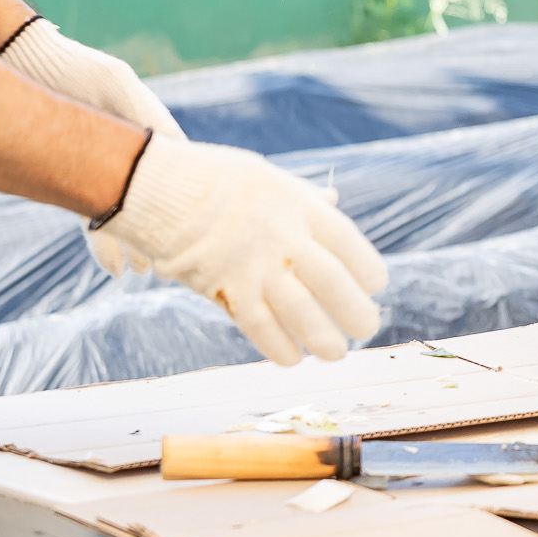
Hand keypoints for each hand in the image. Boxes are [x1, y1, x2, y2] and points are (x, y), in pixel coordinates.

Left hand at [0, 17, 187, 273]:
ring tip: (137, 270)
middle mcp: (129, 153)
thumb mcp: (117, 83)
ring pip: (120, 213)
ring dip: (128, 243)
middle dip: (154, 233)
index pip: (175, 172)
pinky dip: (101, 238)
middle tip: (160, 265)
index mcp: (147, 133)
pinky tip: (108, 262)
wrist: (35, 65)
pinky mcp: (74, 170)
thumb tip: (171, 145)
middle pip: (147, 201)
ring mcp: (103, 164)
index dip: (185, 200)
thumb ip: (144, 113)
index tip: (196, 226)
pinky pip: (91, 211)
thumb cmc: (80, 70)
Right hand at [97, 136, 388, 364]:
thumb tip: (333, 200)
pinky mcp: (224, 285)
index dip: (367, 268)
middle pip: (331, 282)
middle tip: (367, 328)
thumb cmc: (218, 180)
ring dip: (322, 337)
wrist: (160, 186)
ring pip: (300, 310)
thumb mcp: (269, 178)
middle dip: (354, 311)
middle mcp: (283, 236)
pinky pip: (258, 323)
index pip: (347, 241)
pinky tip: (292, 358)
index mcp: (299, 205)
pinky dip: (277, 344)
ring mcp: (254, 263)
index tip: (377, 286)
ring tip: (336, 353)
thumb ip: (302, 197)